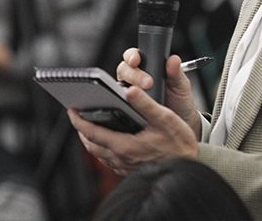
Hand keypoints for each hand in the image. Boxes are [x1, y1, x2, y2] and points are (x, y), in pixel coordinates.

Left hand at [68, 84, 198, 177]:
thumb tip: (130, 89)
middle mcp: (122, 158)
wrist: (189, 168)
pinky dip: (104, 148)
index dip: (79, 121)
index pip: (93, 133)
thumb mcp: (165, 118)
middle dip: (82, 129)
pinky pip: (110, 159)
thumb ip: (145, 104)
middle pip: (92, 144)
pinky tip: (111, 139)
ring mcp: (125, 166)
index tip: (71, 110)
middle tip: (79, 115)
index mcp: (125, 145)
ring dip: (92, 139)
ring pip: (99, 153)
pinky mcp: (130, 170)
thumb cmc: (179, 145)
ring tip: (92, 125)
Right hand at [117, 49, 202, 137]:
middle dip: (134, 74)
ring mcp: (130, 91)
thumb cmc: (179, 99)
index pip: (135, 55)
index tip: (137, 60)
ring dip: (129, 87)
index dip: (133, 56)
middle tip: (147, 82)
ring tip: (142, 94)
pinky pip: (120, 100)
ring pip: (120, 84)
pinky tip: (133, 104)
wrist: (180, 121)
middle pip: (124, 69)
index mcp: (148, 66)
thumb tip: (174, 59)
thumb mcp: (181, 85)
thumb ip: (177, 72)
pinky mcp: (127, 105)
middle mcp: (136, 77)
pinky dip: (124, 101)